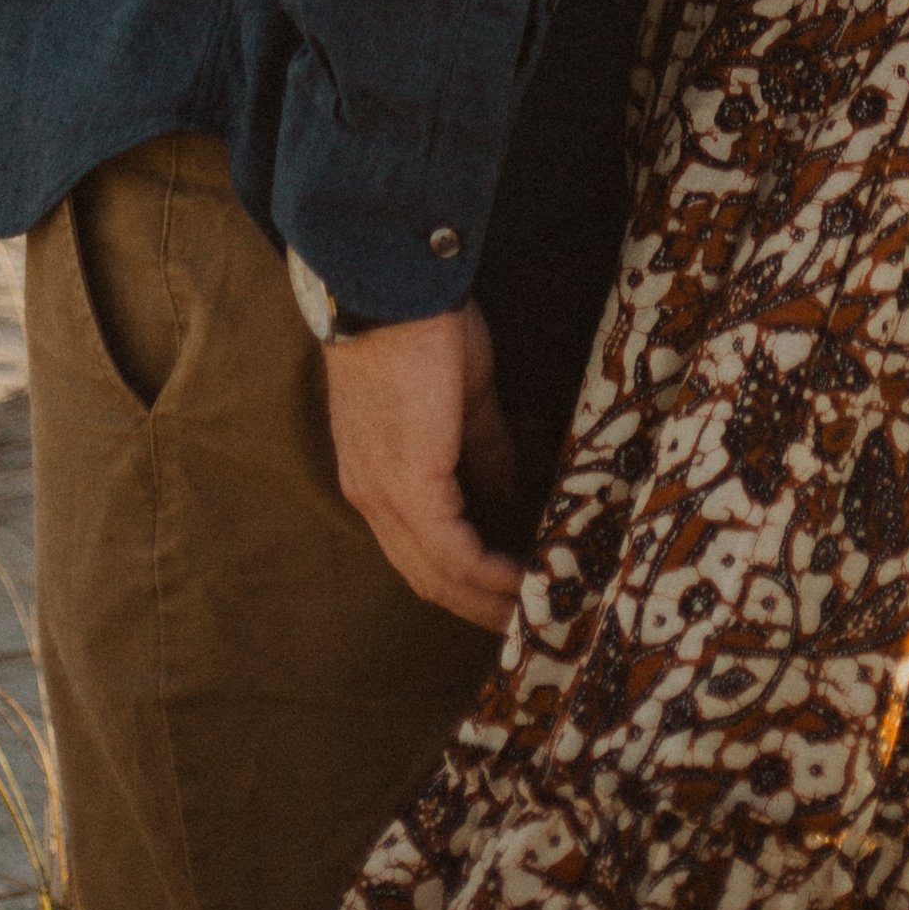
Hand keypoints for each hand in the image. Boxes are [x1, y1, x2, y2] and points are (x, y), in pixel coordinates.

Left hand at [321, 302, 525, 633]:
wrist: (393, 286)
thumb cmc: (422, 326)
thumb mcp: (460, 393)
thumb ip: (478, 445)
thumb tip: (504, 486)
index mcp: (380, 476)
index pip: (423, 550)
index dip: (467, 581)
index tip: (514, 595)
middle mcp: (372, 496)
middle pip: (428, 579)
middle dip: (480, 607)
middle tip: (531, 623)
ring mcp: (384, 494)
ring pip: (437, 575)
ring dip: (487, 600)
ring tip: (535, 612)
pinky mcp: (408, 485)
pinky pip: (451, 551)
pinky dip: (488, 574)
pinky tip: (524, 582)